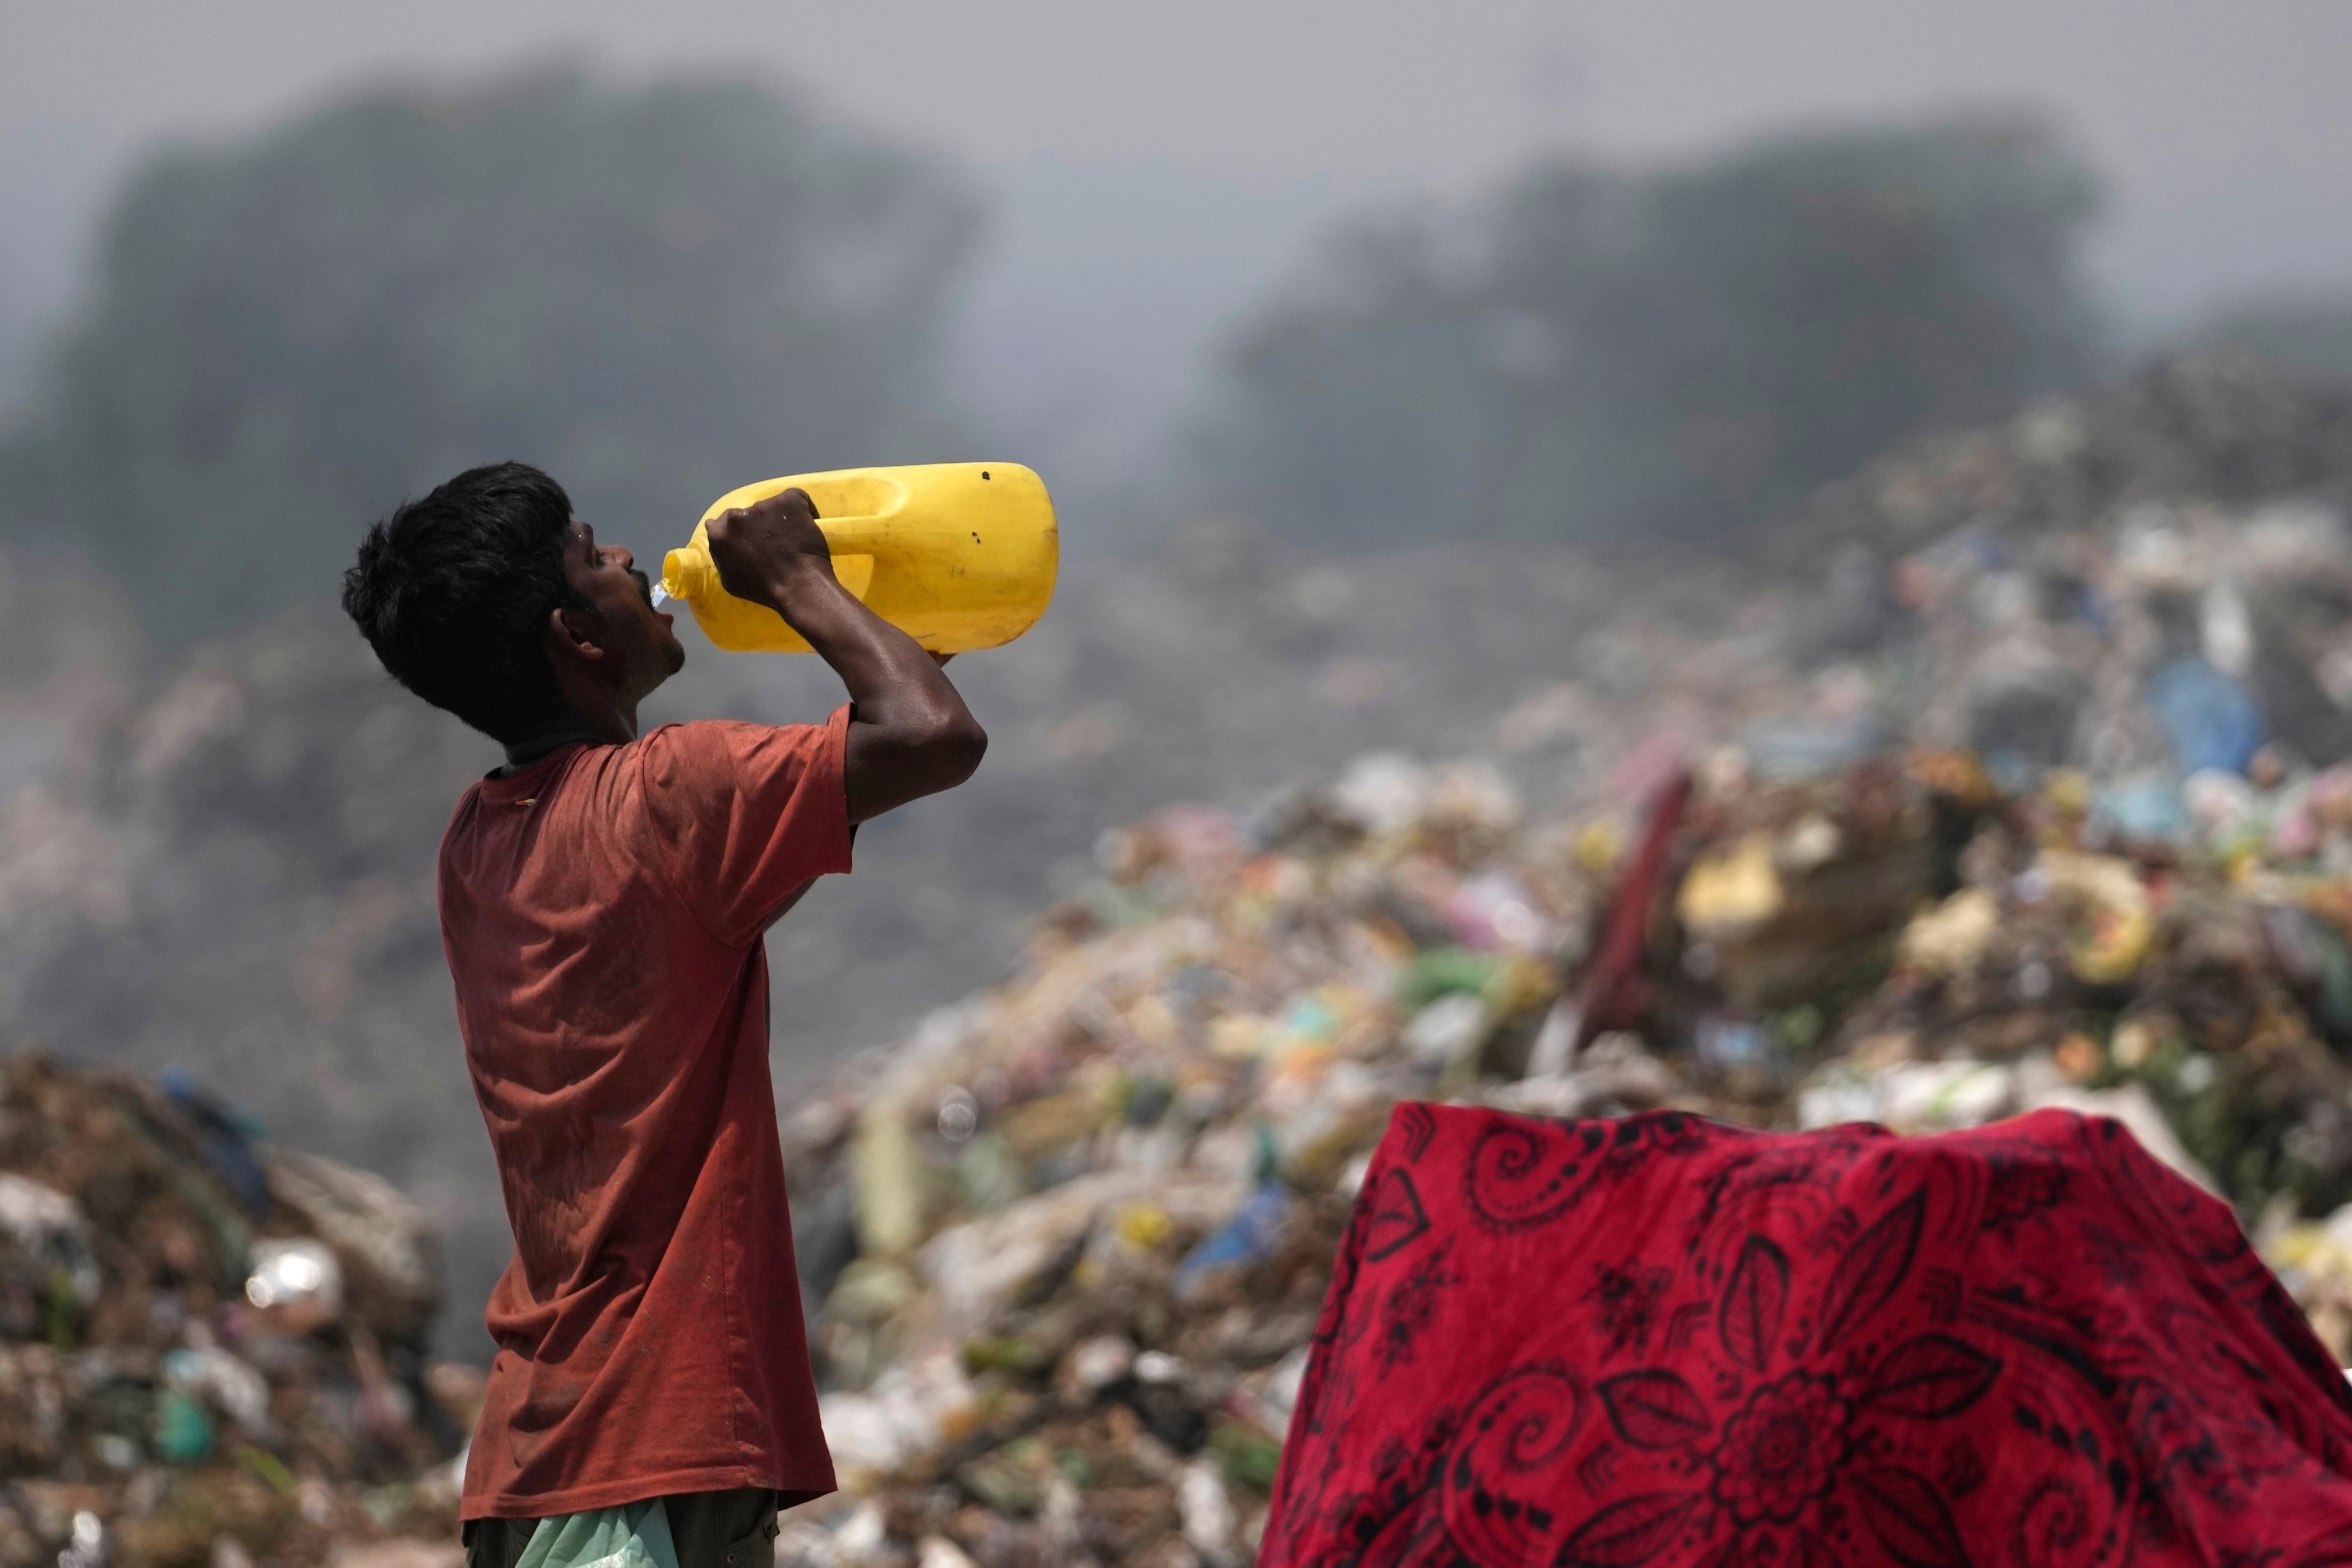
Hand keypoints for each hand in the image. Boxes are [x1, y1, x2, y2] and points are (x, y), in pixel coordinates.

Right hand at [706, 488, 830, 609]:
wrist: (797, 586)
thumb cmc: (764, 590)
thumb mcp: (730, 579)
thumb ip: (722, 555)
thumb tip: (718, 538)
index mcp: (720, 534)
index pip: (724, 522)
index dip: (739, 528)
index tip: (751, 537)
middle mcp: (738, 516)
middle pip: (748, 513)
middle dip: (758, 523)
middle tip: (773, 539)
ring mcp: (763, 506)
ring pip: (771, 507)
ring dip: (779, 518)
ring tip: (792, 537)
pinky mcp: (788, 500)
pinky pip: (796, 498)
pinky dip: (803, 509)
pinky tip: (807, 524)